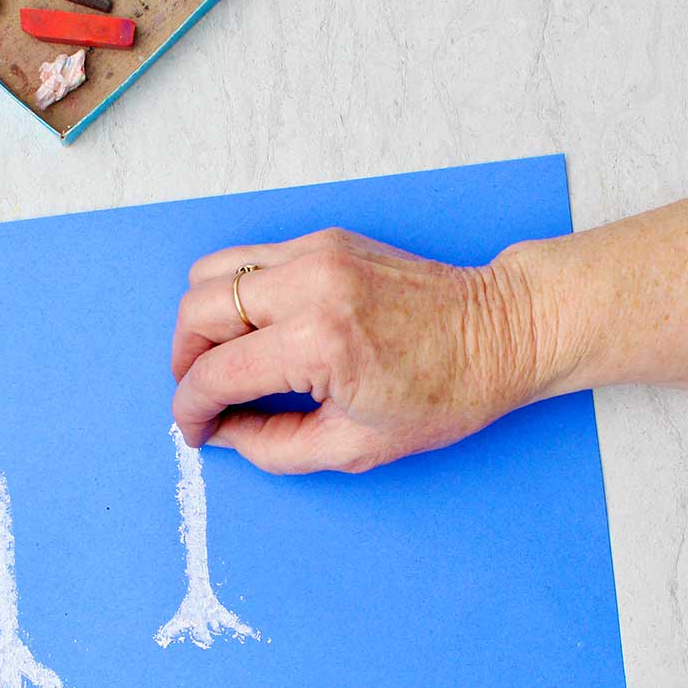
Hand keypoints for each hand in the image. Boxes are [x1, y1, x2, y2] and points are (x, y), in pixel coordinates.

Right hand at [170, 228, 540, 472]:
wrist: (502, 331)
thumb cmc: (446, 393)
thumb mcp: (354, 447)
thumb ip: (272, 446)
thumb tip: (223, 432)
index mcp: (319, 344)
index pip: (216, 373)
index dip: (191, 409)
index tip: (193, 429)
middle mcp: (310, 285)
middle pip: (198, 310)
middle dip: (185, 361)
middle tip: (201, 395)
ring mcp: (317, 253)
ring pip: (213, 274)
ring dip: (202, 321)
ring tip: (220, 360)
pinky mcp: (326, 239)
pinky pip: (251, 260)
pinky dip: (237, 296)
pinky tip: (257, 332)